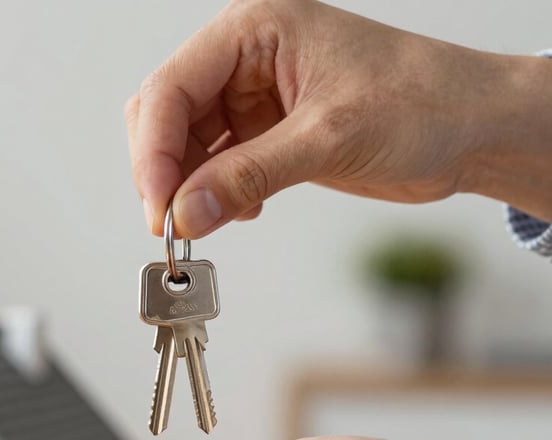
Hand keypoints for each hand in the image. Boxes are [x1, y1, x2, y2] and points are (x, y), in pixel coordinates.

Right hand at [127, 0, 551, 237]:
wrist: (472, 129)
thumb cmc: (423, 103)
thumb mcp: (329, 137)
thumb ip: (249, 176)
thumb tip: (186, 213)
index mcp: (256, 30)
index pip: (173, 88)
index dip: (154, 151)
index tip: (160, 207)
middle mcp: (247, 60)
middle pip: (168, 114)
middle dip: (164, 170)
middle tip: (172, 223)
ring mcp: (255, 98)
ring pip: (189, 145)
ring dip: (189, 187)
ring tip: (206, 222)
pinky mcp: (269, 133)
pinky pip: (219, 165)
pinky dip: (216, 193)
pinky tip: (242, 211)